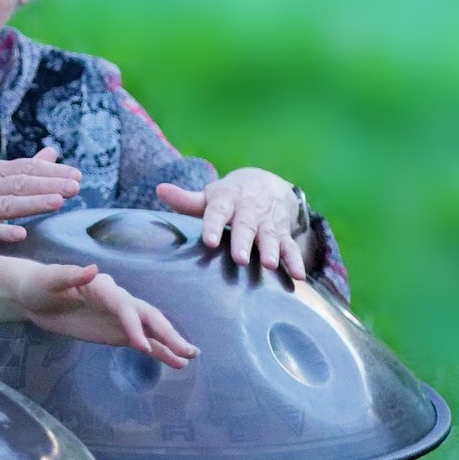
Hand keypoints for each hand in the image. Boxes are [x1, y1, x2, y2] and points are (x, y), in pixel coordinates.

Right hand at [0, 147, 80, 247]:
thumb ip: (22, 168)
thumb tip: (52, 153)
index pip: (25, 168)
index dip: (51, 172)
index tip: (76, 175)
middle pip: (20, 183)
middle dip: (49, 184)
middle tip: (75, 187)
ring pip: (6, 204)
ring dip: (32, 203)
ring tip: (57, 202)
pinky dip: (1, 232)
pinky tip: (20, 235)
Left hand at [12, 262, 196, 366]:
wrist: (33, 296)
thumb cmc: (40, 285)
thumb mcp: (49, 280)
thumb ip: (70, 276)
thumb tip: (92, 270)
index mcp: (104, 288)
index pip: (125, 306)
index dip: (134, 325)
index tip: (141, 346)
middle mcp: (118, 301)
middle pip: (147, 316)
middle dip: (166, 333)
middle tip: (185, 350)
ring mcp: (119, 318)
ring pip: (150, 330)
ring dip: (169, 343)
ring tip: (189, 357)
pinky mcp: (116, 332)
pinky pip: (141, 342)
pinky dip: (158, 352)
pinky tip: (174, 363)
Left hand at [157, 167, 308, 277]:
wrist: (267, 183)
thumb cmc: (228, 197)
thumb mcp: (210, 196)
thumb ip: (186, 200)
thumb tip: (159, 189)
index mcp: (227, 200)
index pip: (218, 212)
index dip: (213, 225)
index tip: (210, 241)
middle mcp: (249, 211)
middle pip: (246, 226)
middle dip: (244, 241)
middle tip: (239, 258)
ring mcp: (268, 223)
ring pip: (270, 236)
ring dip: (271, 250)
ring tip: (269, 264)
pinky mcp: (283, 233)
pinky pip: (291, 247)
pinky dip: (296, 261)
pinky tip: (299, 276)